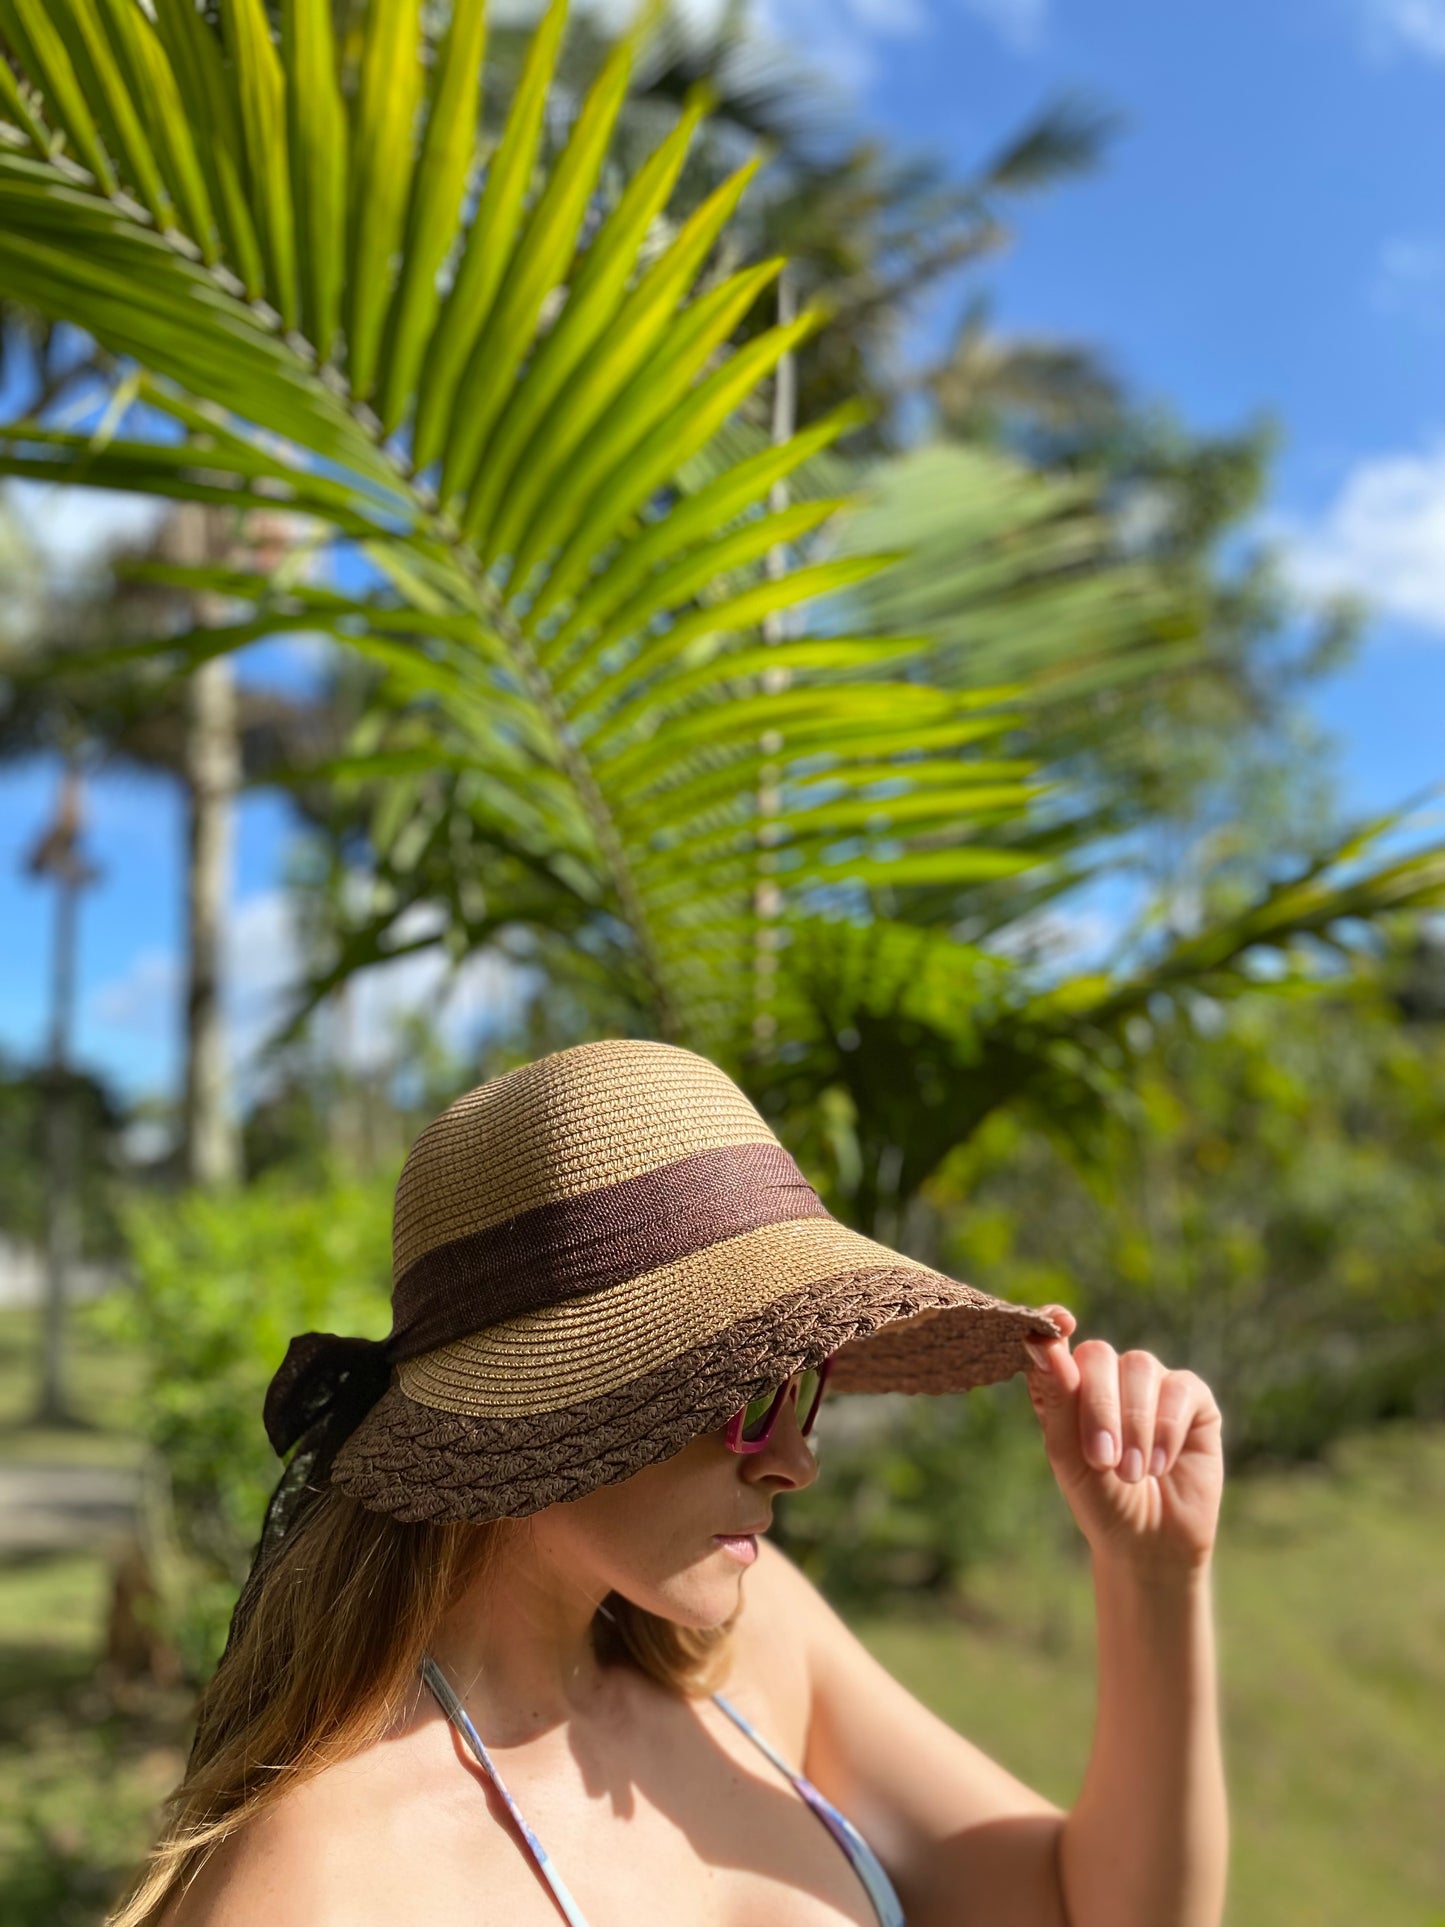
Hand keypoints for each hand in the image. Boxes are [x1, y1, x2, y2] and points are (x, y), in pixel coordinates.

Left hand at [1021, 1307, 1223, 1578]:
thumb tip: (1042, 1343)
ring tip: (1132, 1473)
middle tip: (1102, 1460)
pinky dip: (1167, 1428)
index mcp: (1068, 1383)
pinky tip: (1160, 1466)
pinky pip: (1181, 1388)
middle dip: (1099, 1407)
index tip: (1061, 1324)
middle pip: (1099, 1355)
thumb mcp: (1067, 1453)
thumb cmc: (1100, 1499)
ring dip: (1135, 1424)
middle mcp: (1109, 1375)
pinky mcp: (1193, 1399)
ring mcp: (1152, 1383)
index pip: (1056, 1338)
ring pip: (1140, 1367)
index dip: (1053, 1324)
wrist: (1148, 1542)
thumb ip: (1056, 1397)